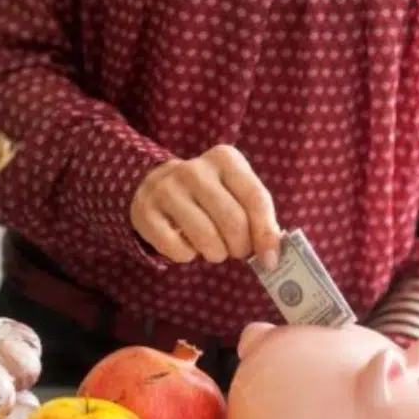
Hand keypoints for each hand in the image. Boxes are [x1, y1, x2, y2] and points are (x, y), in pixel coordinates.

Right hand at [130, 144, 280, 267]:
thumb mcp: (235, 191)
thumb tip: (272, 253)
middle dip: (240, 247)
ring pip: (205, 236)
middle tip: (237, 252)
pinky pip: (177, 248)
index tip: (270, 260)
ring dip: (216, 254)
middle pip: (232, 220)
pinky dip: (187, 256)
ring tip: (215, 250)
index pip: (256, 199)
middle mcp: (194, 169)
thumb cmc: (208, 195)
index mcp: (225, 158)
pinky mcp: (145, 211)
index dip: (266, 233)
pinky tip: (187, 246)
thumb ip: (257, 215)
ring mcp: (166, 188)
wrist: (157, 184)